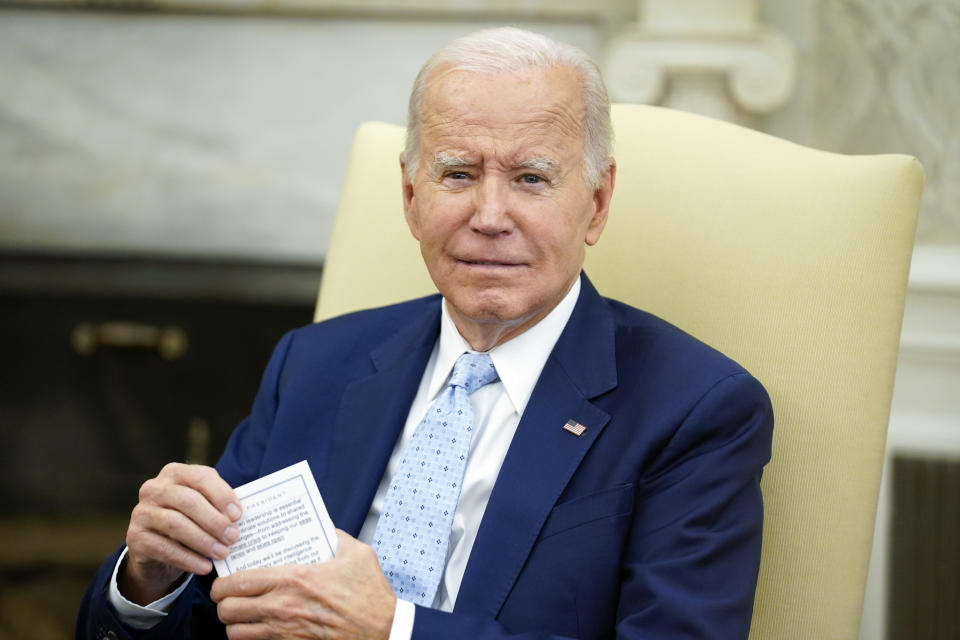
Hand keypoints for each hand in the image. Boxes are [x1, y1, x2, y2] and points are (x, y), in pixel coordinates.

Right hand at [120, 463, 241, 604]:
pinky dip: (188, 559)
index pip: (201, 477)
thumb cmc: (190, 521)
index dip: (221, 495)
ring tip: (223, 553)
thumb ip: (219, 507)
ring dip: (203, 541)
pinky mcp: (135, 537)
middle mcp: (154, 488)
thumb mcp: (204, 508)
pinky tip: (205, 567)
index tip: (238, 515)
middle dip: (214, 520)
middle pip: (187, 501)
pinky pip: (164, 548)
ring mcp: (141, 512)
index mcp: (175, 473)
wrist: (157, 549)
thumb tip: (238, 517)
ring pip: (175, 524)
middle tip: (233, 537)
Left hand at [210, 529, 395, 639]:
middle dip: (223, 604)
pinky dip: (252, 639)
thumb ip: (336, 536)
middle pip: (228, 610)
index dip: (222, 583)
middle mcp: (283, 607)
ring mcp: (286, 632)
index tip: (224, 581)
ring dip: (235, 624)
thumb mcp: (356, 553)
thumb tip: (324, 528)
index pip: (238, 583)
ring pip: (237, 633)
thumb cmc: (370, 593)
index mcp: (294, 579)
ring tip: (242, 616)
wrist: (383, 629)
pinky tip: (261, 630)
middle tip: (230, 598)